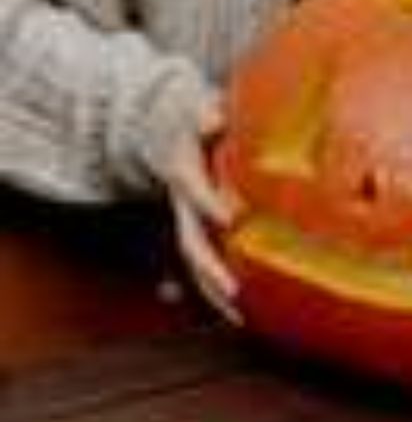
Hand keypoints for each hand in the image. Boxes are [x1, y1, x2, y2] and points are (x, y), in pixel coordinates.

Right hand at [164, 97, 243, 324]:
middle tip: (233, 288)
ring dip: (212, 290)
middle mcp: (180, 201)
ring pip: (194, 261)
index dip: (208, 202)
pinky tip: (237, 316)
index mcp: (183, 167)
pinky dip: (215, 293)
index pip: (191, 187)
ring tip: (237, 316)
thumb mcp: (198, 104)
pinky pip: (201, 266)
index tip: (231, 218)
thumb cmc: (194, 113)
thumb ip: (206, 112)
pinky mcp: (194, 231)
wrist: (163, 127)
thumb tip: (212, 119)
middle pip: (189, 238)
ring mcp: (185, 219)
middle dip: (209, 266)